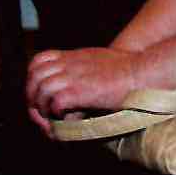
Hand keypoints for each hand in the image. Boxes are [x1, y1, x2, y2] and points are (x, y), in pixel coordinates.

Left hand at [24, 46, 139, 136]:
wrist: (143, 71)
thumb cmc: (131, 68)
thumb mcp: (102, 60)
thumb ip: (87, 68)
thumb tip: (80, 87)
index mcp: (75, 57)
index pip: (39, 61)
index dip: (34, 77)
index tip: (39, 92)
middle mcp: (70, 65)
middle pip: (34, 77)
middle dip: (32, 96)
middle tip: (40, 111)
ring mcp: (73, 77)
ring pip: (40, 91)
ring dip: (42, 107)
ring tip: (53, 118)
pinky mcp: (78, 92)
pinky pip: (55, 103)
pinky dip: (57, 114)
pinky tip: (68, 117)